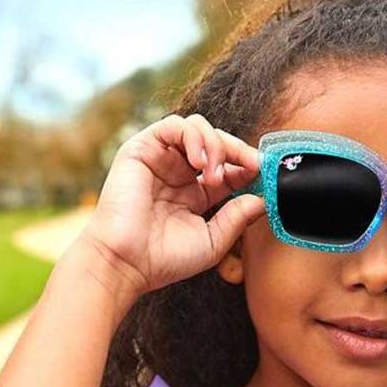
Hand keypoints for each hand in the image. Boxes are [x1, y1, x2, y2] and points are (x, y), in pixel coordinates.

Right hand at [82, 113, 265, 296]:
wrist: (125, 262)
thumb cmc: (162, 259)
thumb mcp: (212, 241)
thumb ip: (236, 219)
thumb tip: (261, 199)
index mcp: (194, 194)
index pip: (228, 167)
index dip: (247, 164)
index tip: (262, 172)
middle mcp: (178, 173)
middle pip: (216, 142)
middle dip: (237, 150)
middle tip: (250, 165)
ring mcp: (160, 159)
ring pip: (198, 127)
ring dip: (215, 144)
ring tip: (213, 172)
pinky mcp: (141, 149)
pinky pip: (174, 125)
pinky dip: (193, 136)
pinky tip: (197, 162)